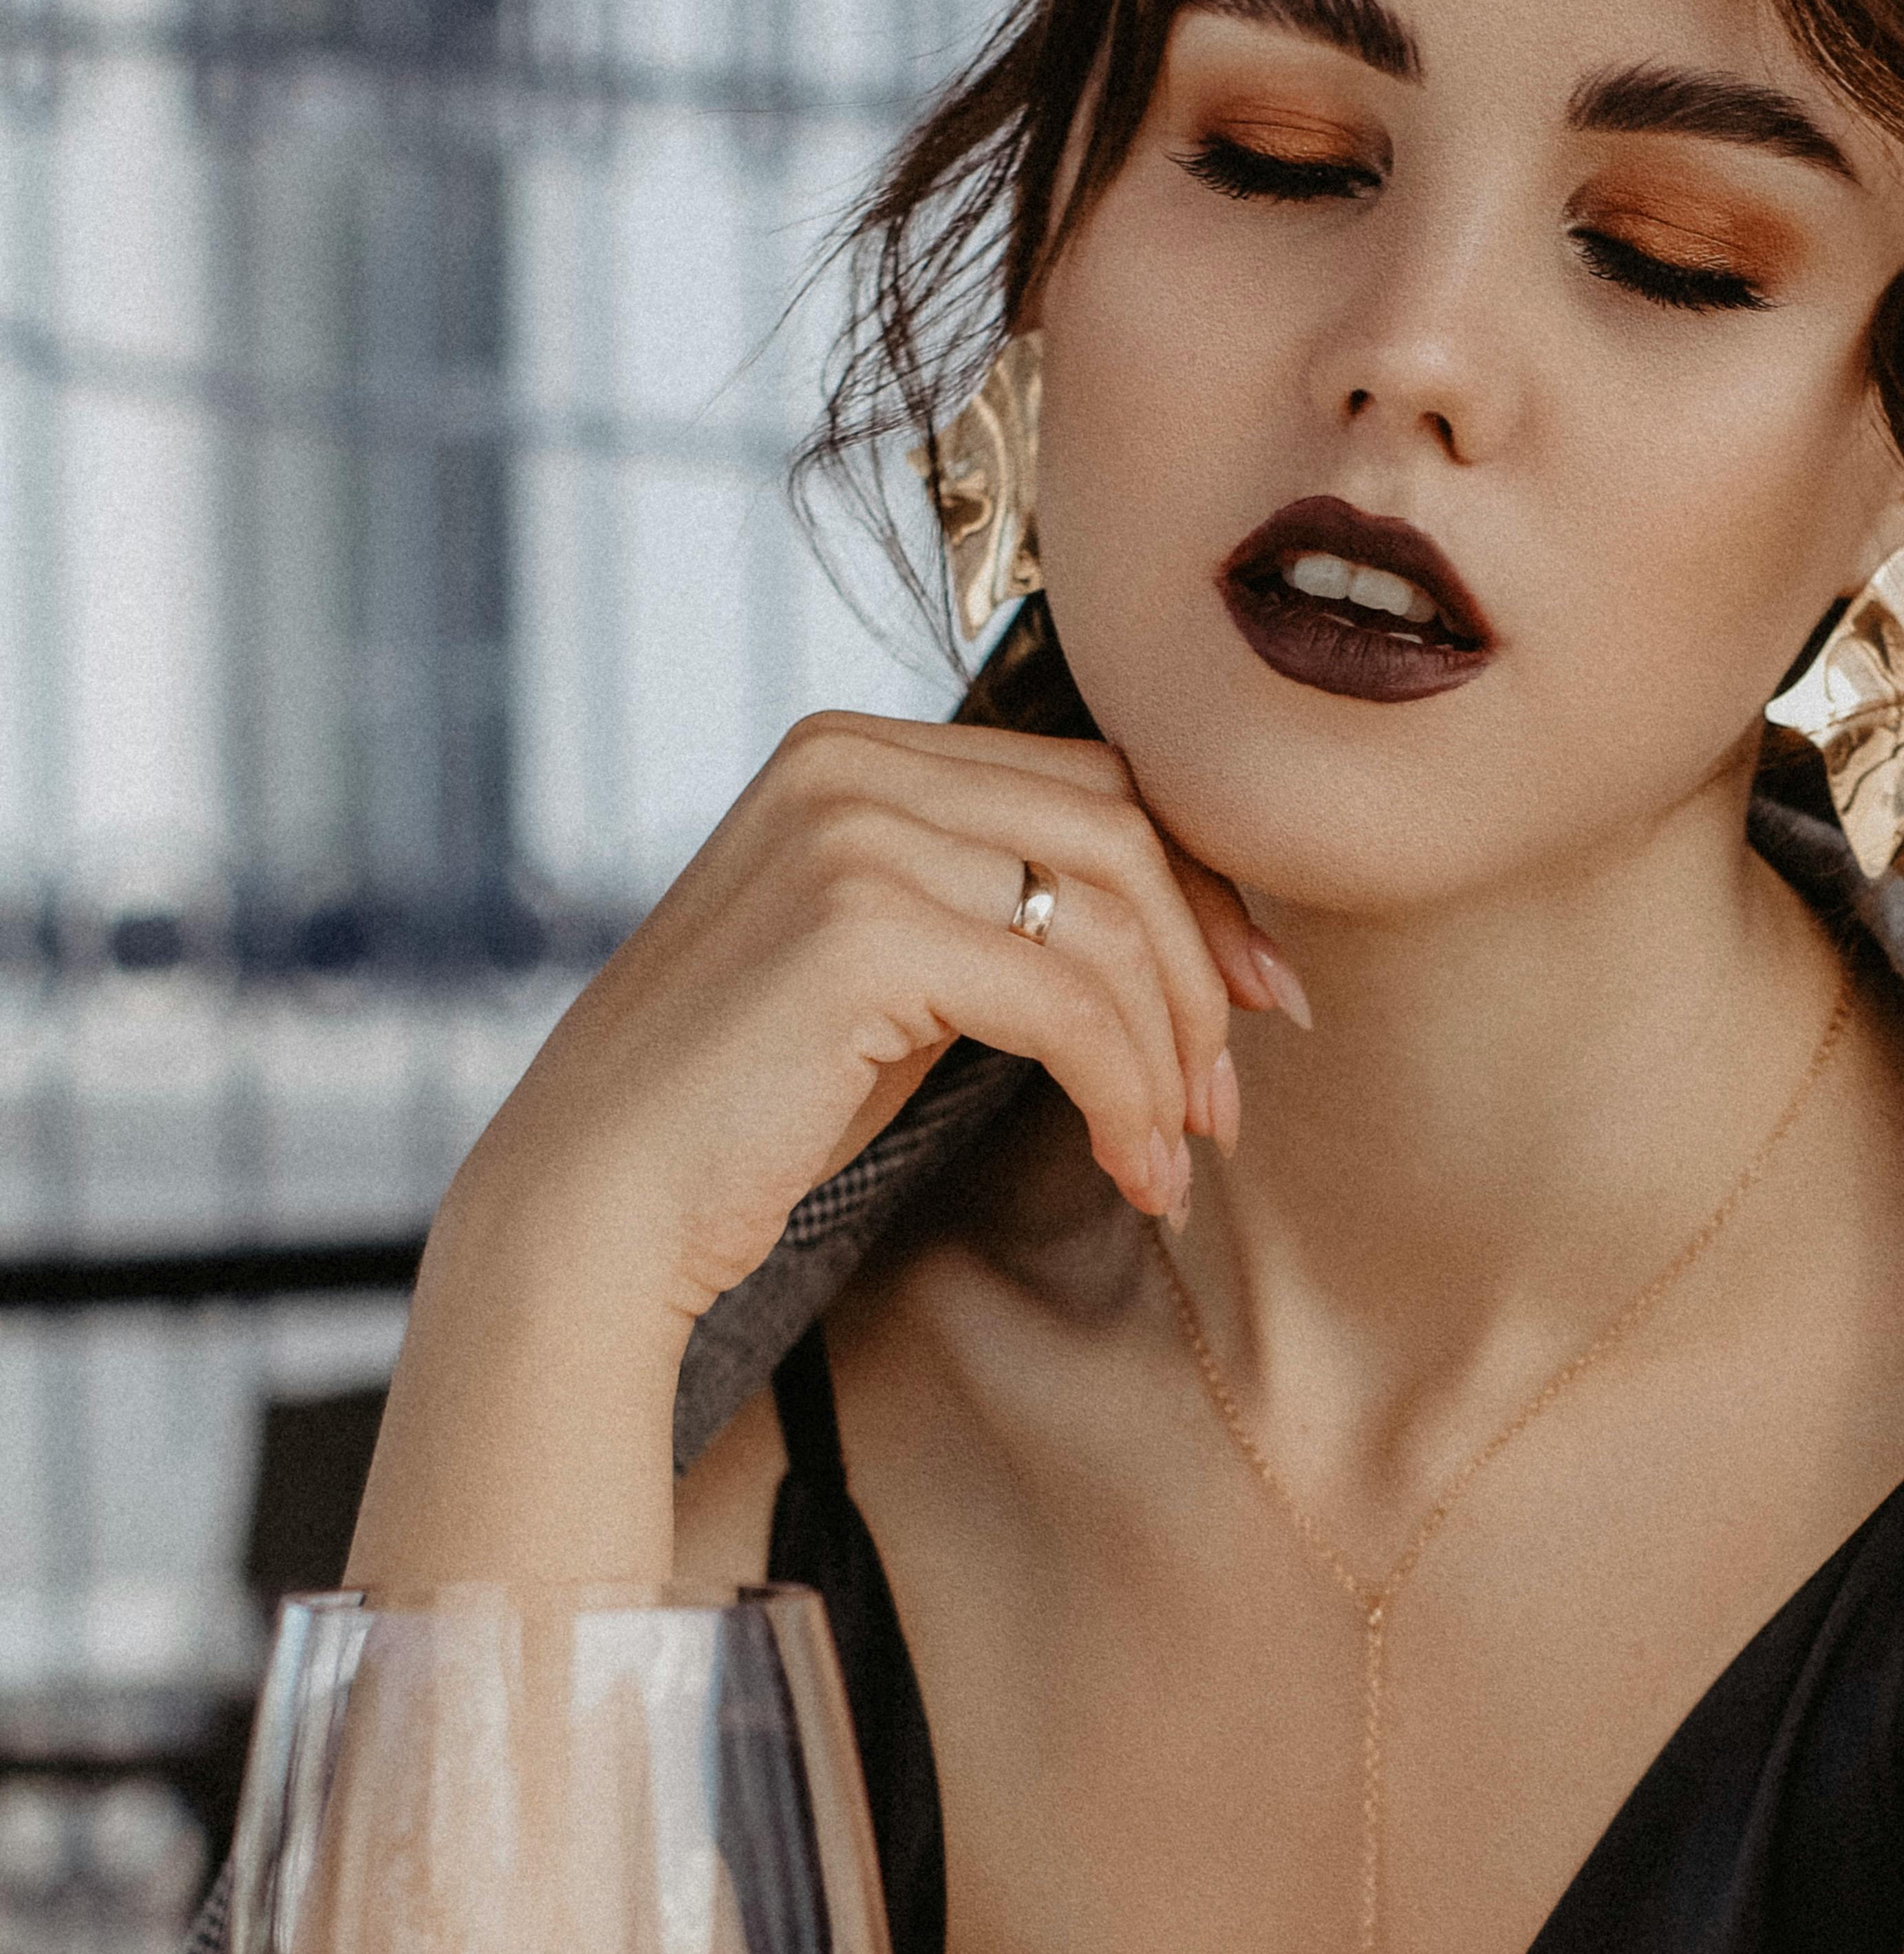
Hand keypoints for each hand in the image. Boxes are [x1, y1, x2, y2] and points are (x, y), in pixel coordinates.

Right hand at [460, 712, 1308, 1329]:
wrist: (598, 1202)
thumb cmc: (747, 1112)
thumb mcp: (891, 979)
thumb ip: (997, 917)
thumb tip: (1187, 940)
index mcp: (857, 751)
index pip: (1094, 783)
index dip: (1200, 895)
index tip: (1254, 1007)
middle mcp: (852, 761)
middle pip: (1122, 831)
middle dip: (1204, 974)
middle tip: (1223, 1110)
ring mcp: (850, 834)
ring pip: (1108, 919)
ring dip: (1169, 1054)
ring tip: (1174, 1160)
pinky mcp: (858, 930)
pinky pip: (1066, 1005)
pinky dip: (1123, 1096)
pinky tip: (1130, 1170)